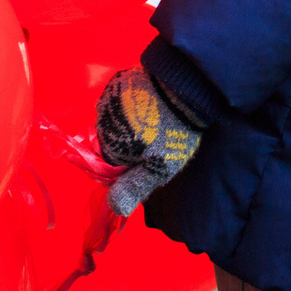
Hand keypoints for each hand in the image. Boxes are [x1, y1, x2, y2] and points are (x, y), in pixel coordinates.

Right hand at [94, 68, 200, 214]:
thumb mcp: (159, 168)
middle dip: (128, 142)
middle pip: (111, 141)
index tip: (150, 159)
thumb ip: (134, 188)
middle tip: (156, 138)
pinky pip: (118, 100)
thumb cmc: (175, 133)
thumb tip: (113, 208)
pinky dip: (131, 102)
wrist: (188, 89)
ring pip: (114, 120)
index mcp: (109, 146)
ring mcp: (108, 98)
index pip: (112, 164)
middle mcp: (102, 122)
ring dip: (129, 121)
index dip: (130, 165)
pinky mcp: (118, 81)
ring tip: (156, 119)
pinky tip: (151, 102)